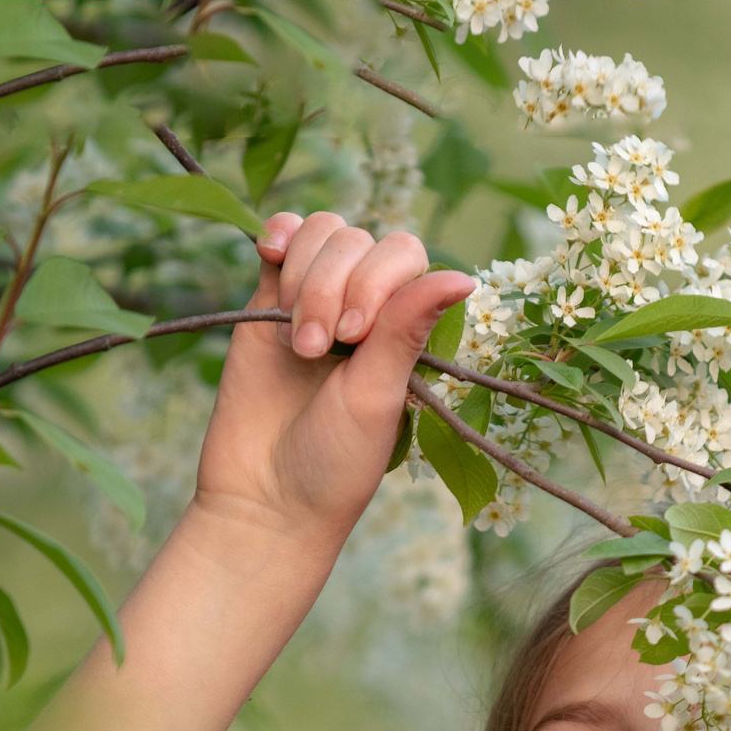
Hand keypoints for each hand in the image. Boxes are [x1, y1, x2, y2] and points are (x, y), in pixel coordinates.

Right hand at [190, 211, 473, 548]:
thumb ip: (407, 327)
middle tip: (318, 353)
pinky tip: (271, 254)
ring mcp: (315, 299)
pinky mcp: (267, 301)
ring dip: (306, 276)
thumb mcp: (378, 396)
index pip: (404, 255)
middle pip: (357, 240)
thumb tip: (467, 275)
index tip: (355, 337)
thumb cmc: (334, 461)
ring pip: (321, 233)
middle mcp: (365, 306)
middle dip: (333, 287)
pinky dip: (278, 234)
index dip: (377, 279)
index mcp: (405, 329)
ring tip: (296, 343)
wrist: (263, 497)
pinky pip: (280, 237)